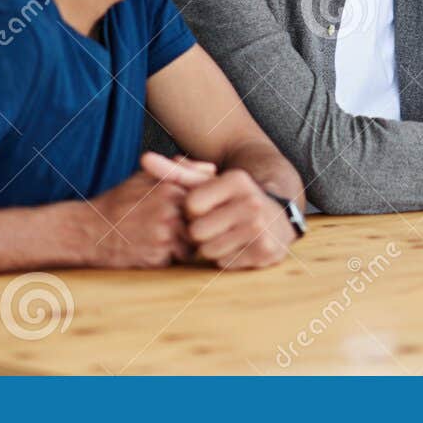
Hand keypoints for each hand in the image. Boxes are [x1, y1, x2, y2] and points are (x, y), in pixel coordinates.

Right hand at [82, 160, 194, 268]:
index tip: (186, 212)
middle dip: (193, 227)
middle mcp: (169, 211)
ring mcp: (163, 236)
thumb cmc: (118, 203)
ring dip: (182, 245)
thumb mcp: (145, 178)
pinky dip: (168, 258)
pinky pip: (175, 260)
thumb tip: (212, 169)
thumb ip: (179, 171)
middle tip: (173, 227)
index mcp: (169, 189)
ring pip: (191, 244)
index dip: (199, 209)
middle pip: (200, 223)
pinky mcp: (157, 258)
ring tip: (160, 238)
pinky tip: (149, 249)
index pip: (203, 200)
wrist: (87, 231)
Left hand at [179, 168, 296, 269]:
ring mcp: (260, 227)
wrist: (279, 217)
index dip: (191, 210)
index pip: (190, 205)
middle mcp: (251, 201)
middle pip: (196, 231)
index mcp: (237, 180)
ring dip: (211, 247)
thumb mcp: (208, 183)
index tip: (205, 207)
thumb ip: (175, 173)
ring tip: (226, 235)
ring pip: (208, 251)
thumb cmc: (232, 200)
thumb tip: (143, 159)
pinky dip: (226, 258)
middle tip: (214, 224)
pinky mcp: (265, 251)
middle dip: (199, 232)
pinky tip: (238, 246)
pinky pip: (224, 264)